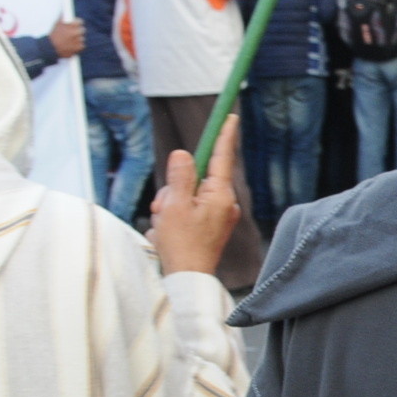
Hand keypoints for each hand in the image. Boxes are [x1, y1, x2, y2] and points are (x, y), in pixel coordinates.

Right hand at [49, 17, 85, 57]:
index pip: (80, 22)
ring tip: (69, 41)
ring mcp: (77, 40)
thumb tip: (65, 12)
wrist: (49, 47)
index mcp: (71, 25)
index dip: (77, 23)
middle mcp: (75, 32)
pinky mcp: (78, 47)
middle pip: (82, 30)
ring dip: (77, 39)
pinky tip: (71, 46)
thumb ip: (62, 17)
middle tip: (73, 33)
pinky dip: (77, 46)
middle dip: (78, 31)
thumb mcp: (56, 24)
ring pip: (81, 38)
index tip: (76, 25)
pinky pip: (81, 45)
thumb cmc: (52, 35)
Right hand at [148, 116, 240, 276]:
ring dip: (169, 207)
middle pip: (194, 179)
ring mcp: (219, 216)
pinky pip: (187, 212)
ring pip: (185, 196)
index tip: (232, 117)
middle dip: (173, 190)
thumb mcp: (175, 205)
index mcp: (220, 194)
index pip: (222, 157)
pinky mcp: (210, 227)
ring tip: (166, 226)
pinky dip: (173, 219)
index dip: (225, 136)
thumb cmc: (182, 244)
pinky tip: (168, 235)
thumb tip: (183, 154)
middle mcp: (225, 202)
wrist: (187, 279)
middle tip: (163, 210)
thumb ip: (180, 176)